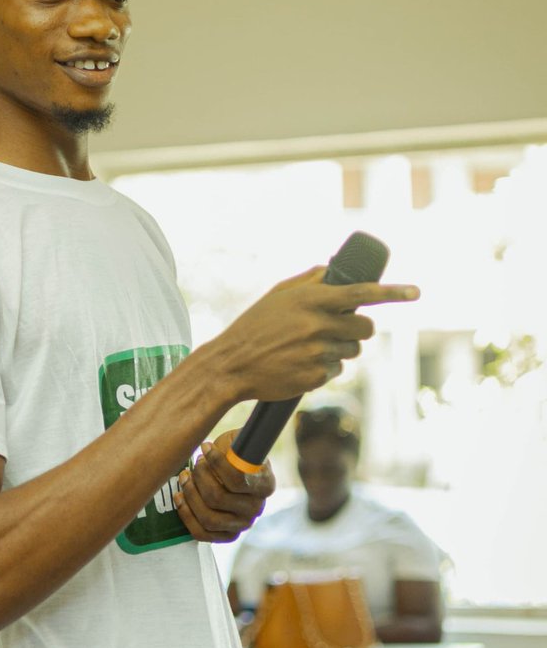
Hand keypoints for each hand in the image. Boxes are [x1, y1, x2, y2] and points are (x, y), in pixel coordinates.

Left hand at [174, 429, 274, 542]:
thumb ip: (232, 445)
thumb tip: (212, 448)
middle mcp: (256, 508)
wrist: (237, 473)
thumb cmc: (236, 455)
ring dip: (190, 495)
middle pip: (218, 498)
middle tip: (194, 464)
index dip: (216, 463)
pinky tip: (180, 497)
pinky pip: (202, 533)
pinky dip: (186, 515)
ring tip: (184, 477)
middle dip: (199, 477)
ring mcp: (242, 524)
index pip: (237, 479)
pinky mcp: (227, 535)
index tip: (205, 446)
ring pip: (208, 517)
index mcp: (265, 484)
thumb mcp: (238, 442)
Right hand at [216, 266, 419, 401]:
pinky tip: (301, 363)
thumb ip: (309, 281)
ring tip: (310, 347)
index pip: (360, 293)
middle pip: (365, 328)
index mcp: (311, 300)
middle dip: (359, 329)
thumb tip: (332, 271)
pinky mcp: (316, 376)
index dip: (392, 293)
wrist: (231, 365)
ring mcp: (318, 352)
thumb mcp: (278, 295)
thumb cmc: (254, 326)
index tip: (416, 292)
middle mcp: (318, 325)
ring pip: (352, 351)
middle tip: (342, 329)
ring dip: (340, 348)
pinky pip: (336, 370)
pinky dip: (325, 367)